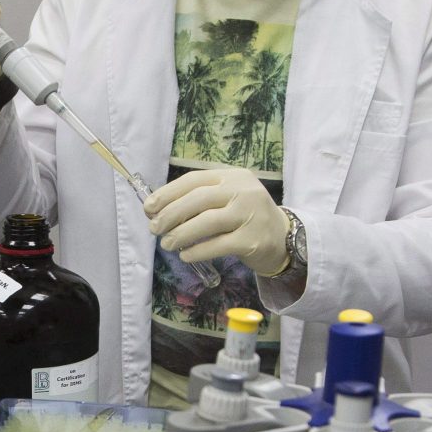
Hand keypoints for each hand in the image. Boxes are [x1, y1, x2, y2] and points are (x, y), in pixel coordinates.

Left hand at [144, 166, 291, 274]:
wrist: (283, 237)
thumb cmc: (246, 217)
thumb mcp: (228, 198)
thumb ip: (200, 199)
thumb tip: (158, 210)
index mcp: (233, 176)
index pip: (194, 180)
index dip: (168, 193)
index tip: (149, 207)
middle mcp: (243, 191)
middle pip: (198, 199)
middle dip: (170, 214)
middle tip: (154, 228)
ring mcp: (249, 215)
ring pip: (206, 222)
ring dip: (181, 234)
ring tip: (166, 244)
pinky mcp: (252, 240)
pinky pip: (218, 245)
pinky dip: (197, 251)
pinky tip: (185, 255)